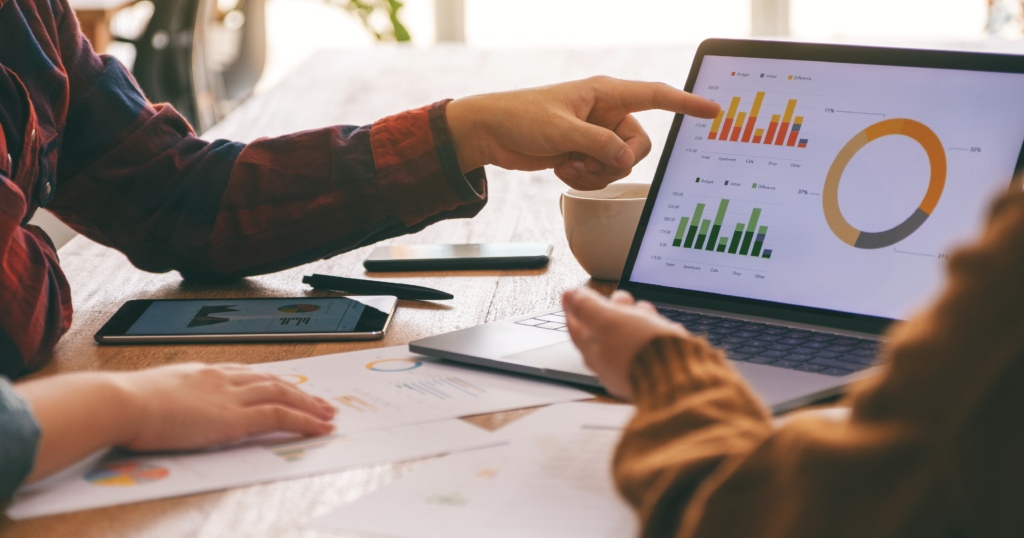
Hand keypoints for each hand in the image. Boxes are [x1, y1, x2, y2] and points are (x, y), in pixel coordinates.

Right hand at [18, 363, 335, 481]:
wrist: (120, 402)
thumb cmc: (124, 403)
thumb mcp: (152, 394)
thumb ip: (169, 398)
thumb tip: (167, 408)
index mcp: (203, 372)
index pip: (247, 373)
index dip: (270, 380)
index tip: (285, 386)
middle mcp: (222, 378)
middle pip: (271, 380)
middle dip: (299, 390)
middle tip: (319, 401)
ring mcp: (231, 396)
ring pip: (283, 394)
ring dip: (309, 404)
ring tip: (328, 415)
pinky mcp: (235, 418)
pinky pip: (280, 416)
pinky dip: (304, 421)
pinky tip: (319, 428)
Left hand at [446, 76, 720, 190]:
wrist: (491, 133)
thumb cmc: (521, 118)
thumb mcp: (561, 130)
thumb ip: (598, 145)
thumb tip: (626, 160)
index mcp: (606, 93)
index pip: (655, 96)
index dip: (686, 103)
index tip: (713, 110)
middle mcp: (606, 113)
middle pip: (638, 146)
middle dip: (614, 161)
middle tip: (585, 160)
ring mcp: (596, 136)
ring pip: (619, 165)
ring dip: (595, 173)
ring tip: (566, 163)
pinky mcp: (584, 154)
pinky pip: (601, 175)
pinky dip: (584, 178)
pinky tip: (560, 169)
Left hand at [563, 288, 687, 398]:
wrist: (678, 378)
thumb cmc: (641, 351)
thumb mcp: (609, 320)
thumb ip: (588, 307)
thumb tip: (569, 295)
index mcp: (592, 352)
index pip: (575, 327)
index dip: (573, 306)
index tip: (571, 294)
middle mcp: (608, 364)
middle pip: (602, 331)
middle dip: (611, 309)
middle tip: (619, 296)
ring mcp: (629, 368)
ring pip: (626, 336)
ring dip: (633, 317)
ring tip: (642, 307)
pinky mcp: (650, 370)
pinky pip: (645, 345)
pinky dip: (648, 331)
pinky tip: (657, 324)